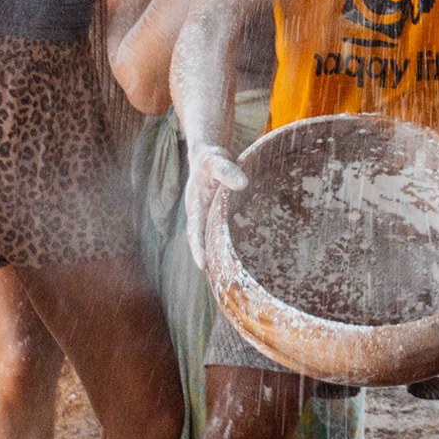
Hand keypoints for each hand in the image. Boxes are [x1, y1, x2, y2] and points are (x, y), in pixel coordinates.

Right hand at [184, 144, 247, 269]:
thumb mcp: (216, 161)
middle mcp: (199, 216)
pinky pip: (221, 236)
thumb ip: (227, 171)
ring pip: (212, 241)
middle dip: (210, 261)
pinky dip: (228, 247)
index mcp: (195, 206)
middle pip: (202, 243)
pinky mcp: (217, 219)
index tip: (203, 265)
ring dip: (219, 257)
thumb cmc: (211, 159)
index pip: (195, 232)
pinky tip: (243, 258)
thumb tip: (243, 183)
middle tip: (221, 281)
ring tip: (232, 278)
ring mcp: (208, 219)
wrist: (208, 157)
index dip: (198, 249)